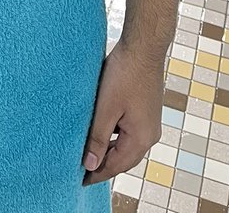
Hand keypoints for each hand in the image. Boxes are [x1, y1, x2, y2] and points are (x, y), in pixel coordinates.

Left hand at [82, 41, 164, 185]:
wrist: (143, 47)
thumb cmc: (125, 74)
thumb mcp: (106, 108)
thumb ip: (97, 138)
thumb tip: (90, 165)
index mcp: (141, 139)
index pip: (115, 166)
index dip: (96, 174)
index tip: (79, 181)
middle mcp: (149, 134)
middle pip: (123, 159)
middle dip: (103, 165)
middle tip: (81, 169)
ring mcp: (149, 123)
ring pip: (125, 145)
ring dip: (108, 149)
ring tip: (87, 151)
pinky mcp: (146, 111)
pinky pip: (128, 132)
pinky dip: (114, 135)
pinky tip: (100, 130)